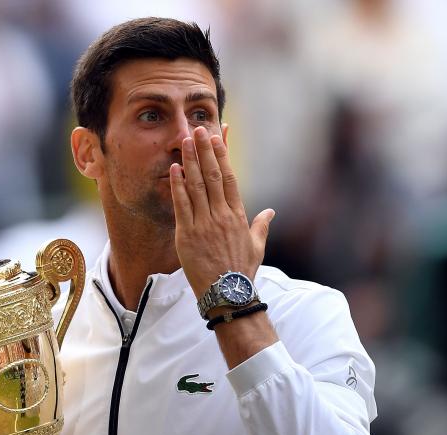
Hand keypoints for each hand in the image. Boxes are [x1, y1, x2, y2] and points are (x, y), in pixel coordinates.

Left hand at [169, 126, 274, 297]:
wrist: (227, 293)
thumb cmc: (242, 271)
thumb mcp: (257, 247)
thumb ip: (262, 226)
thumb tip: (271, 212)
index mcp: (238, 215)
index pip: (230, 178)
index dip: (223, 155)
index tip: (218, 137)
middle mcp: (221, 215)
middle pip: (213, 175)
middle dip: (205, 150)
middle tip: (198, 129)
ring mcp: (204, 224)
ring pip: (197, 186)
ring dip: (190, 161)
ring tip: (185, 140)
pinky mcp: (187, 235)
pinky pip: (181, 205)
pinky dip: (178, 186)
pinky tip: (174, 169)